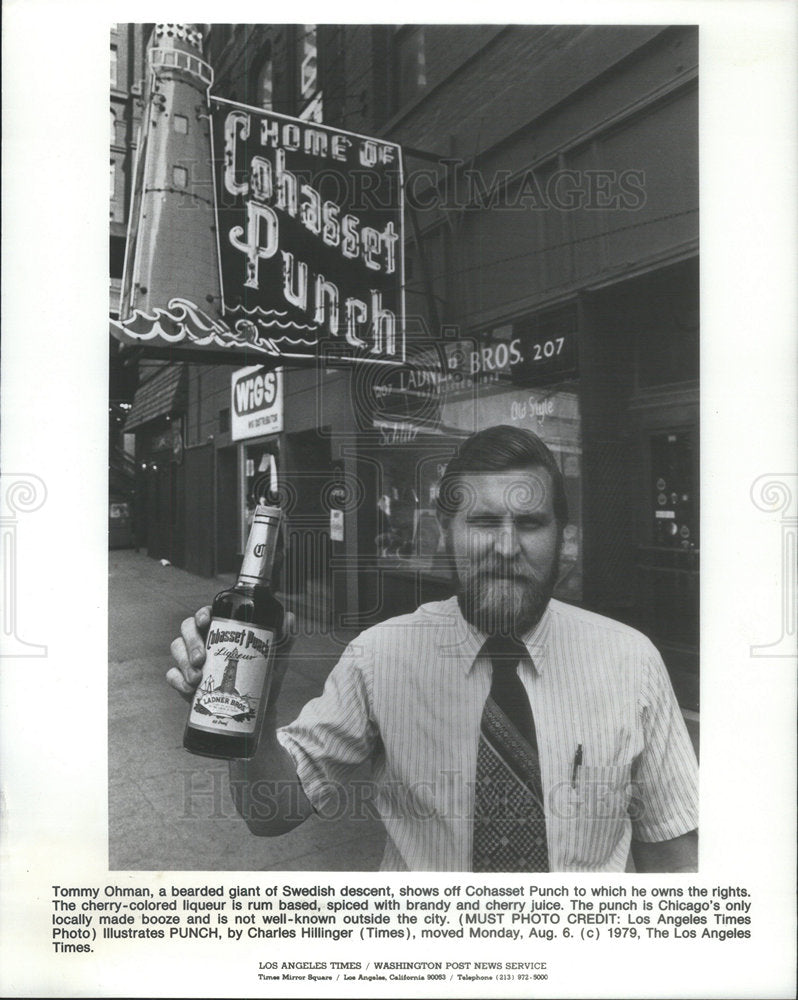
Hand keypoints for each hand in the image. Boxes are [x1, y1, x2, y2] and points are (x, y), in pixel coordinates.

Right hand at [166, 606, 296, 701]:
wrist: (255, 711)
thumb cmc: (264, 677)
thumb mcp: (277, 658)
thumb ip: (285, 638)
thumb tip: (290, 617)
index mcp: (223, 630)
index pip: (207, 614)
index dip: (202, 614)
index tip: (207, 620)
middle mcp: (204, 640)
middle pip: (187, 628)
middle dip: (191, 641)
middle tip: (201, 660)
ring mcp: (191, 660)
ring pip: (176, 648)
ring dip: (183, 661)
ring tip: (197, 679)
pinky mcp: (184, 681)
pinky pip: (171, 674)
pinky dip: (177, 680)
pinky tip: (189, 689)